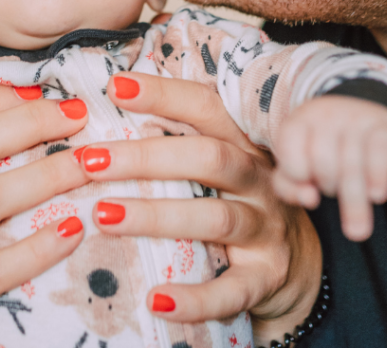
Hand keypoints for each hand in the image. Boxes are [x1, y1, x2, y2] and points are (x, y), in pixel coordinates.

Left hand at [77, 73, 322, 346]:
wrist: (296, 261)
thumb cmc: (234, 195)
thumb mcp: (217, 158)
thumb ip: (176, 134)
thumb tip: (107, 99)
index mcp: (241, 140)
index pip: (204, 107)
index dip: (163, 94)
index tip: (114, 86)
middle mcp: (258, 178)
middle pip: (207, 158)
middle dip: (145, 157)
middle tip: (90, 161)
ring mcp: (265, 228)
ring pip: (215, 219)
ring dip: (156, 216)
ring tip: (103, 216)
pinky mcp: (266, 277)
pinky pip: (232, 291)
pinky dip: (195, 298)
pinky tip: (155, 300)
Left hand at [272, 95, 386, 240]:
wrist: (368, 118)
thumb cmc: (325, 149)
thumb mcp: (299, 161)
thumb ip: (288, 185)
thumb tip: (310, 200)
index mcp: (300, 119)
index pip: (291, 154)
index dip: (298, 177)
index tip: (308, 182)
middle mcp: (328, 114)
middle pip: (324, 164)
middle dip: (328, 187)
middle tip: (333, 190)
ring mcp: (357, 119)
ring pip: (352, 165)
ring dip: (353, 202)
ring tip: (357, 229)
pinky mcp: (385, 128)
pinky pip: (380, 155)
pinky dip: (377, 178)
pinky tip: (377, 196)